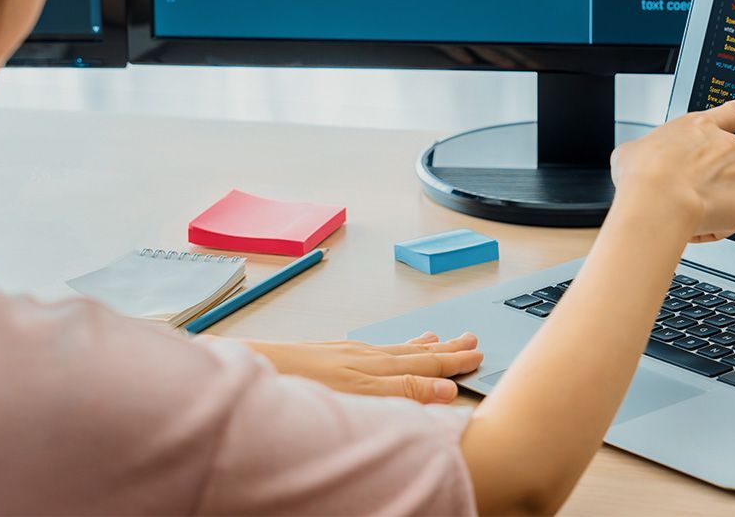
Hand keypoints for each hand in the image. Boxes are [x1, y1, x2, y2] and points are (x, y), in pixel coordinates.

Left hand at [243, 331, 482, 403]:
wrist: (257, 369)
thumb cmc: (303, 386)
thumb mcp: (362, 395)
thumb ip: (405, 391)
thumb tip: (445, 390)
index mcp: (378, 368)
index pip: (427, 365)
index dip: (454, 363)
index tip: (477, 357)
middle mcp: (367, 357)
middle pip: (416, 353)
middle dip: (446, 349)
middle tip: (471, 340)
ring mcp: (348, 354)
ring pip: (396, 349)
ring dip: (422, 345)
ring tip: (440, 338)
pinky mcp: (330, 355)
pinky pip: (377, 348)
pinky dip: (394, 347)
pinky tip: (391, 347)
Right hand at [610, 87, 734, 242]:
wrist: (658, 200)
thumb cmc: (644, 173)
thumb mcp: (632, 150)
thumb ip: (648, 152)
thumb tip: (642, 164)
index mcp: (700, 127)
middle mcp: (727, 146)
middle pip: (721, 166)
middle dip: (704, 181)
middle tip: (678, 191)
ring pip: (723, 196)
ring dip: (704, 204)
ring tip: (678, 207)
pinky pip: (727, 220)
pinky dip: (710, 226)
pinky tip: (690, 222)